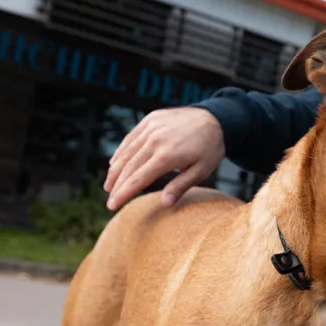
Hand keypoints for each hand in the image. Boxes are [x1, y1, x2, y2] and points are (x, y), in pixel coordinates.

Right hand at [103, 107, 225, 210]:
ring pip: (126, 152)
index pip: (138, 179)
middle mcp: (155, 140)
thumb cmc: (210, 149)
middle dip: (117, 186)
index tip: (112, 206)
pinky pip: (131, 138)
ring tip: (109, 185)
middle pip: (129, 167)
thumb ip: (181, 186)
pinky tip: (115, 162)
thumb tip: (165, 204)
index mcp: (167, 156)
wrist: (216, 119)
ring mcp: (151, 127)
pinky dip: (121, 151)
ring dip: (115, 170)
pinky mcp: (151, 119)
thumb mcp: (201, 171)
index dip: (123, 194)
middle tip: (110, 200)